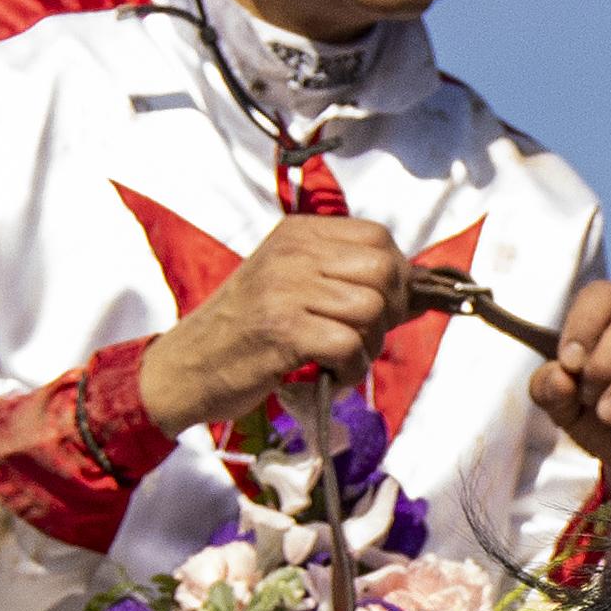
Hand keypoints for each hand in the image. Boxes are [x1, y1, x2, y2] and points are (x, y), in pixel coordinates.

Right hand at [141, 216, 401, 434]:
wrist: (187, 366)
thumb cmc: (245, 332)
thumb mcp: (291, 285)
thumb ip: (348, 279)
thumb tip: (424, 288)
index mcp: (297, 234)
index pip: (378, 238)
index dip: (395, 277)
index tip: (381, 308)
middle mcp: (292, 253)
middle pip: (383, 271)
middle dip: (389, 313)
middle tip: (363, 339)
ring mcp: (285, 289)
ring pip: (371, 309)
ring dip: (368, 347)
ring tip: (340, 359)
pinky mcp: (282, 331)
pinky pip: (350, 346)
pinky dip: (351, 371)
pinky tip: (329, 375)